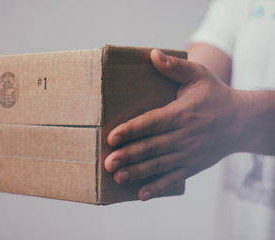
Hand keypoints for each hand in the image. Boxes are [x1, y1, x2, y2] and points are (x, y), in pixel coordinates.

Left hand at [105, 49, 240, 200]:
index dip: (132, 129)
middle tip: (108, 162)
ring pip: (159, 165)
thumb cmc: (215, 96)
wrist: (242, 122)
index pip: (152, 122)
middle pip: (152, 147)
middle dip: (129, 155)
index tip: (112, 136)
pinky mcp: (192, 166)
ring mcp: (188, 154)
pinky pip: (173, 179)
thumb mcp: (198, 75)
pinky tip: (141, 195)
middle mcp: (184, 136)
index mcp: (182, 113)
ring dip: (137, 173)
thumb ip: (175, 67)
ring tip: (118, 177)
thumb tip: (152, 54)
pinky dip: (157, 188)